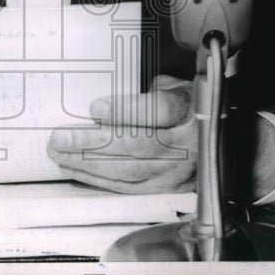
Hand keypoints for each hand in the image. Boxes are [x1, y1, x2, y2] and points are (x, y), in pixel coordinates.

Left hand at [47, 75, 195, 193]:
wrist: (214, 132)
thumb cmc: (187, 103)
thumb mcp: (171, 85)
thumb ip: (141, 93)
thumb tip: (102, 105)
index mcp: (191, 109)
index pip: (160, 110)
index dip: (126, 111)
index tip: (95, 107)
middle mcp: (189, 143)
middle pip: (139, 145)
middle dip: (94, 144)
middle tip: (61, 138)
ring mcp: (181, 170)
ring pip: (131, 171)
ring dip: (90, 165)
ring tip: (61, 155)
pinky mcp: (170, 189)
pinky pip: (131, 188)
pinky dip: (101, 180)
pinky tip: (79, 170)